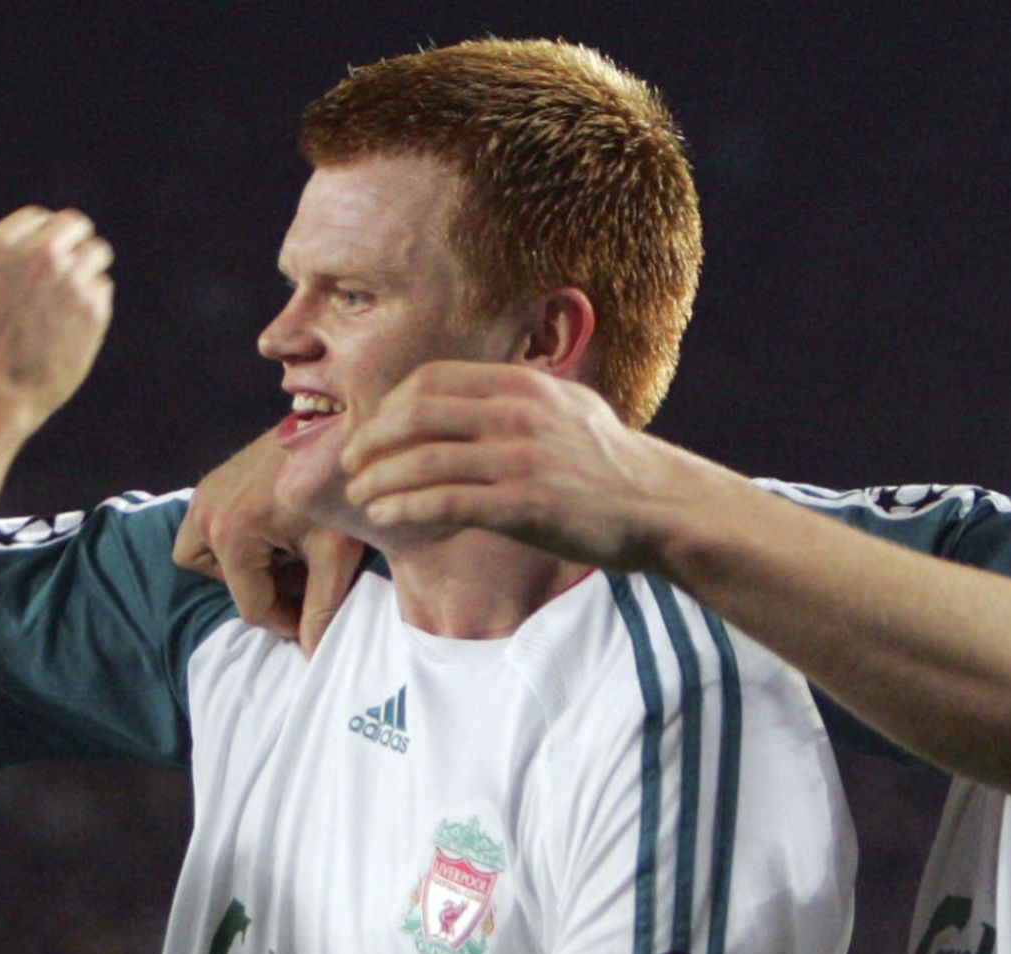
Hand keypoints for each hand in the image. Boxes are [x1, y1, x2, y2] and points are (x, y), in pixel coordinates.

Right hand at [0, 206, 114, 427]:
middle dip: (72, 240)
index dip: (41, 234)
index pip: (38, 219)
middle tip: (74, 255)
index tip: (45, 249)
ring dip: (87, 267)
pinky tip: (74, 321)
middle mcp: (40, 255)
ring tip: (77, 288)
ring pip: (96, 253)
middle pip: (74, 225)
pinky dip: (90, 302)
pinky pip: (101, 290)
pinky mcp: (93, 310)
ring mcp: (70, 281)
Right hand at [170, 438, 365, 654]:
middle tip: (303, 575)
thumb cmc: (338, 485)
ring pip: (204, 561)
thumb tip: (313, 654)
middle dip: (264, 589)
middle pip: (227, 586)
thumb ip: (323, 608)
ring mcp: (202, 497)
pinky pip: (204, 531)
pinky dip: (230, 542)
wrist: (333, 424)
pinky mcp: (206, 485)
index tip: (312, 618)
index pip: (252, 607)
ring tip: (282, 554)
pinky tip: (271, 533)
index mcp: (233, 534)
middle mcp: (206, 516)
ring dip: (239, 567)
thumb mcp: (337, 551)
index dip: (286, 622)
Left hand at [340, 361, 680, 571]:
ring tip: (360, 496)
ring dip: (380, 479)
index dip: (389, 406)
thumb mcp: (565, 407)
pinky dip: (406, 507)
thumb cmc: (607, 464)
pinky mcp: (525, 504)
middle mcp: (518, 414)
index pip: (432, 381)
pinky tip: (387, 516)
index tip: (371, 430)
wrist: (659, 506)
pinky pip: (445, 502)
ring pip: (423, 461)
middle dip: (371, 440)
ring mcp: (521, 458)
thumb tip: (462, 400)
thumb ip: (515, 398)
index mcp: (522, 385)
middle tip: (351, 463)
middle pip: (416, 415)